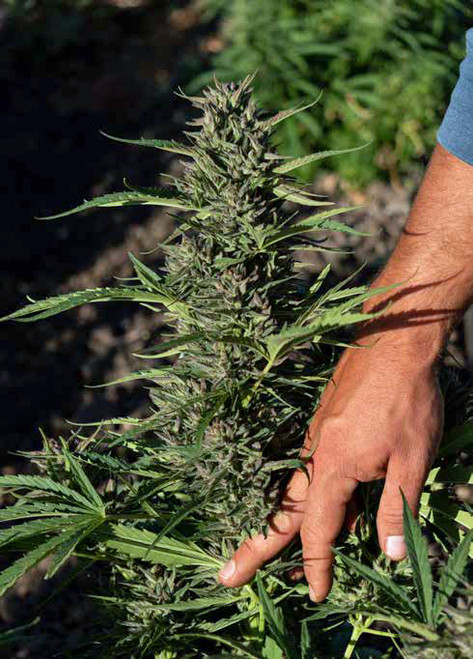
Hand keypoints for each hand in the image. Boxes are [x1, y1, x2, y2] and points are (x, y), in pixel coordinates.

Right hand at [218, 332, 442, 601]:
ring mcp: (313, 438)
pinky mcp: (321, 425)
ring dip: (272, 523)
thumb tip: (392, 555)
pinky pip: (306, 470)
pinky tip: (317, 505)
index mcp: (333, 468)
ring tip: (254, 549)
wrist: (392, 343)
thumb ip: (398, 509)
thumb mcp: (412, 459)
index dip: (319, 565)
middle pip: (281, 512)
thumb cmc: (406, 399)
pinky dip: (300, 496)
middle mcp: (313, 456)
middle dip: (255, 548)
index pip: (320, 530)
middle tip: (226, 576)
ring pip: (290, 491)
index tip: (317, 593)